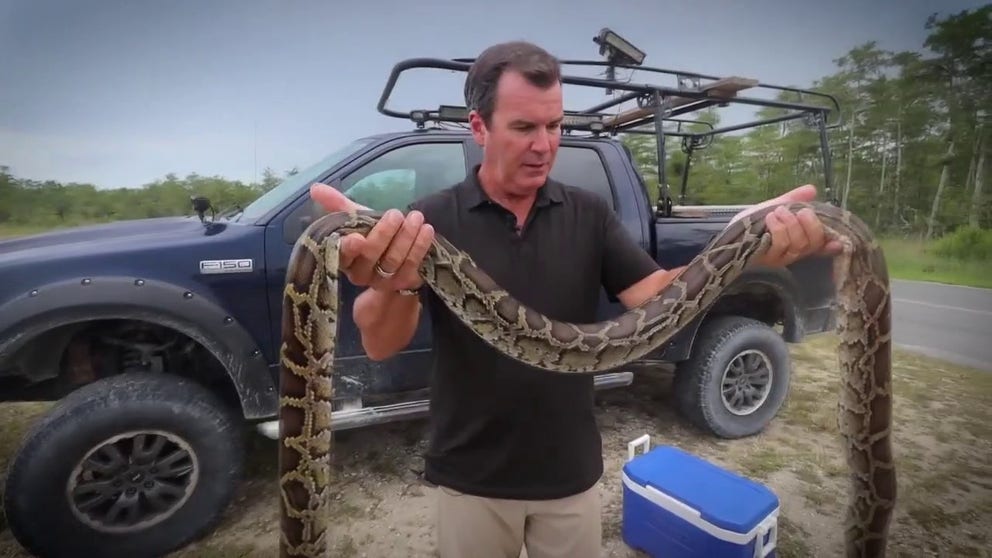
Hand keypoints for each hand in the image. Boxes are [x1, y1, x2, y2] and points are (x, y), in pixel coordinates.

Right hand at [309, 182, 433, 291]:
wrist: (399, 254)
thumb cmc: (373, 233)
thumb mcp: (356, 217)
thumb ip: (337, 203)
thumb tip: (315, 187)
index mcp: (344, 257)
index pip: (342, 254)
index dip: (349, 248)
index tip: (358, 239)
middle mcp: (360, 273)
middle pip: (371, 255)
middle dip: (384, 233)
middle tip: (396, 214)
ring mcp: (383, 281)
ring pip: (394, 260)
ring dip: (406, 236)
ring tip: (416, 217)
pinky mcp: (405, 282)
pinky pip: (413, 264)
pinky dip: (420, 245)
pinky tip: (426, 230)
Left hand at [731, 184, 842, 266]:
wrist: (729, 233)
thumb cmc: (754, 221)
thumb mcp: (776, 206)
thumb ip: (794, 199)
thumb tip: (812, 189)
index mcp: (800, 241)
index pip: (822, 246)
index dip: (832, 245)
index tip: (837, 240)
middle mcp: (794, 253)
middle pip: (813, 243)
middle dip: (810, 224)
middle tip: (799, 211)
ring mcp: (780, 257)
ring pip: (797, 244)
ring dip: (790, 223)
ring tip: (778, 211)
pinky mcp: (766, 258)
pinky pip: (780, 244)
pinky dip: (778, 228)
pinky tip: (770, 217)